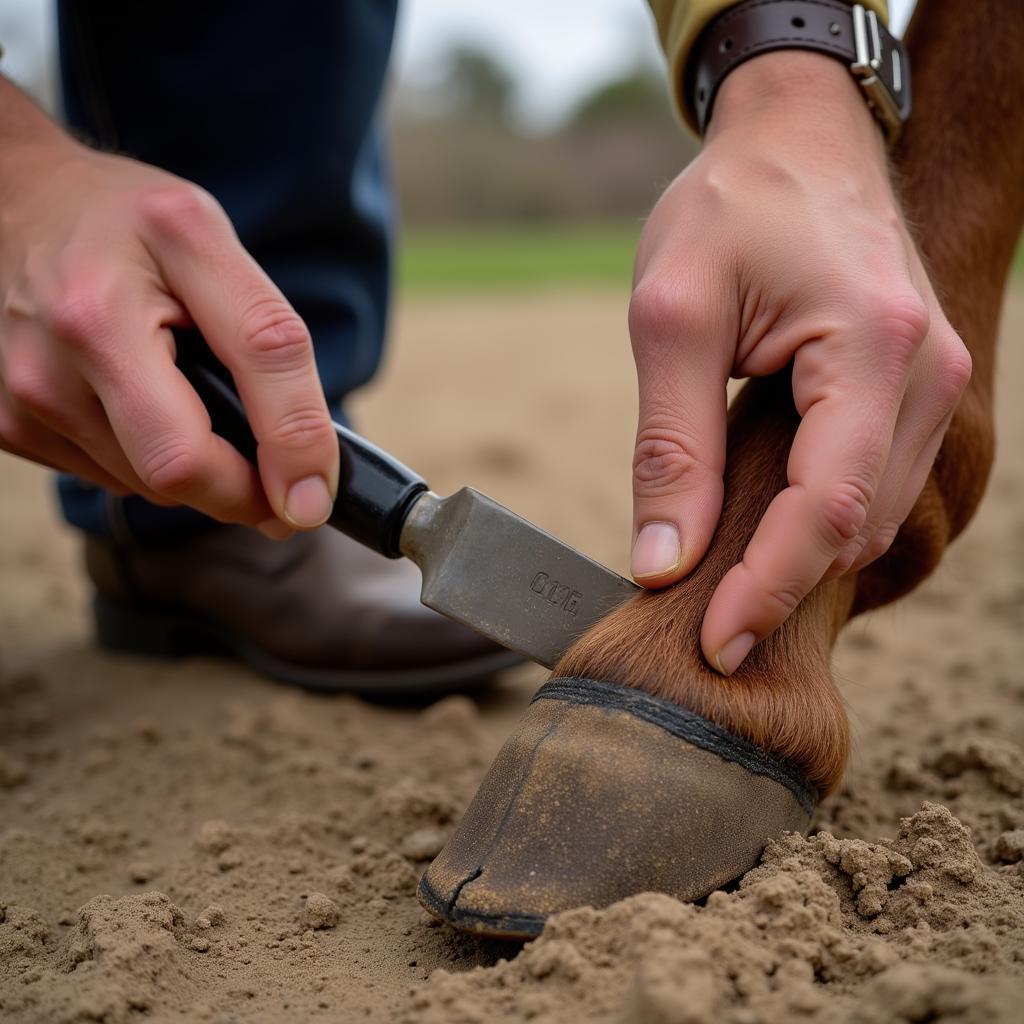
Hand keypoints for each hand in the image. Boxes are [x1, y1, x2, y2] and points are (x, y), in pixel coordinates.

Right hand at [0, 83, 337, 535]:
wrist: (24, 200)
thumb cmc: (131, 224)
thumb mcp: (218, 250)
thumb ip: (274, 356)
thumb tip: (308, 481)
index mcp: (108, 308)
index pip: (202, 435)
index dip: (280, 466)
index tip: (313, 497)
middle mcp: (59, 354)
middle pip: (173, 475)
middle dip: (240, 486)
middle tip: (275, 468)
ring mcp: (26, 396)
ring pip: (148, 486)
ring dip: (197, 466)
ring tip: (195, 394)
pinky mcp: (13, 424)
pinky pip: (111, 477)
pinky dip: (150, 456)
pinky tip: (147, 400)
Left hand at [627, 52, 970, 674]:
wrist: (794, 138)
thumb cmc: (728, 209)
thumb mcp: (672, 317)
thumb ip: (671, 447)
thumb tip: (663, 563)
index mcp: (873, 347)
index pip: (829, 510)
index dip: (769, 589)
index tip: (713, 645)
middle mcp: (927, 372)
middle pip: (859, 526)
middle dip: (782, 587)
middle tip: (705, 629)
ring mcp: (935, 380)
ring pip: (874, 515)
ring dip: (803, 561)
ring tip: (725, 588)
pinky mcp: (915, 385)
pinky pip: (877, 482)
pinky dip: (822, 522)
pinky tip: (764, 531)